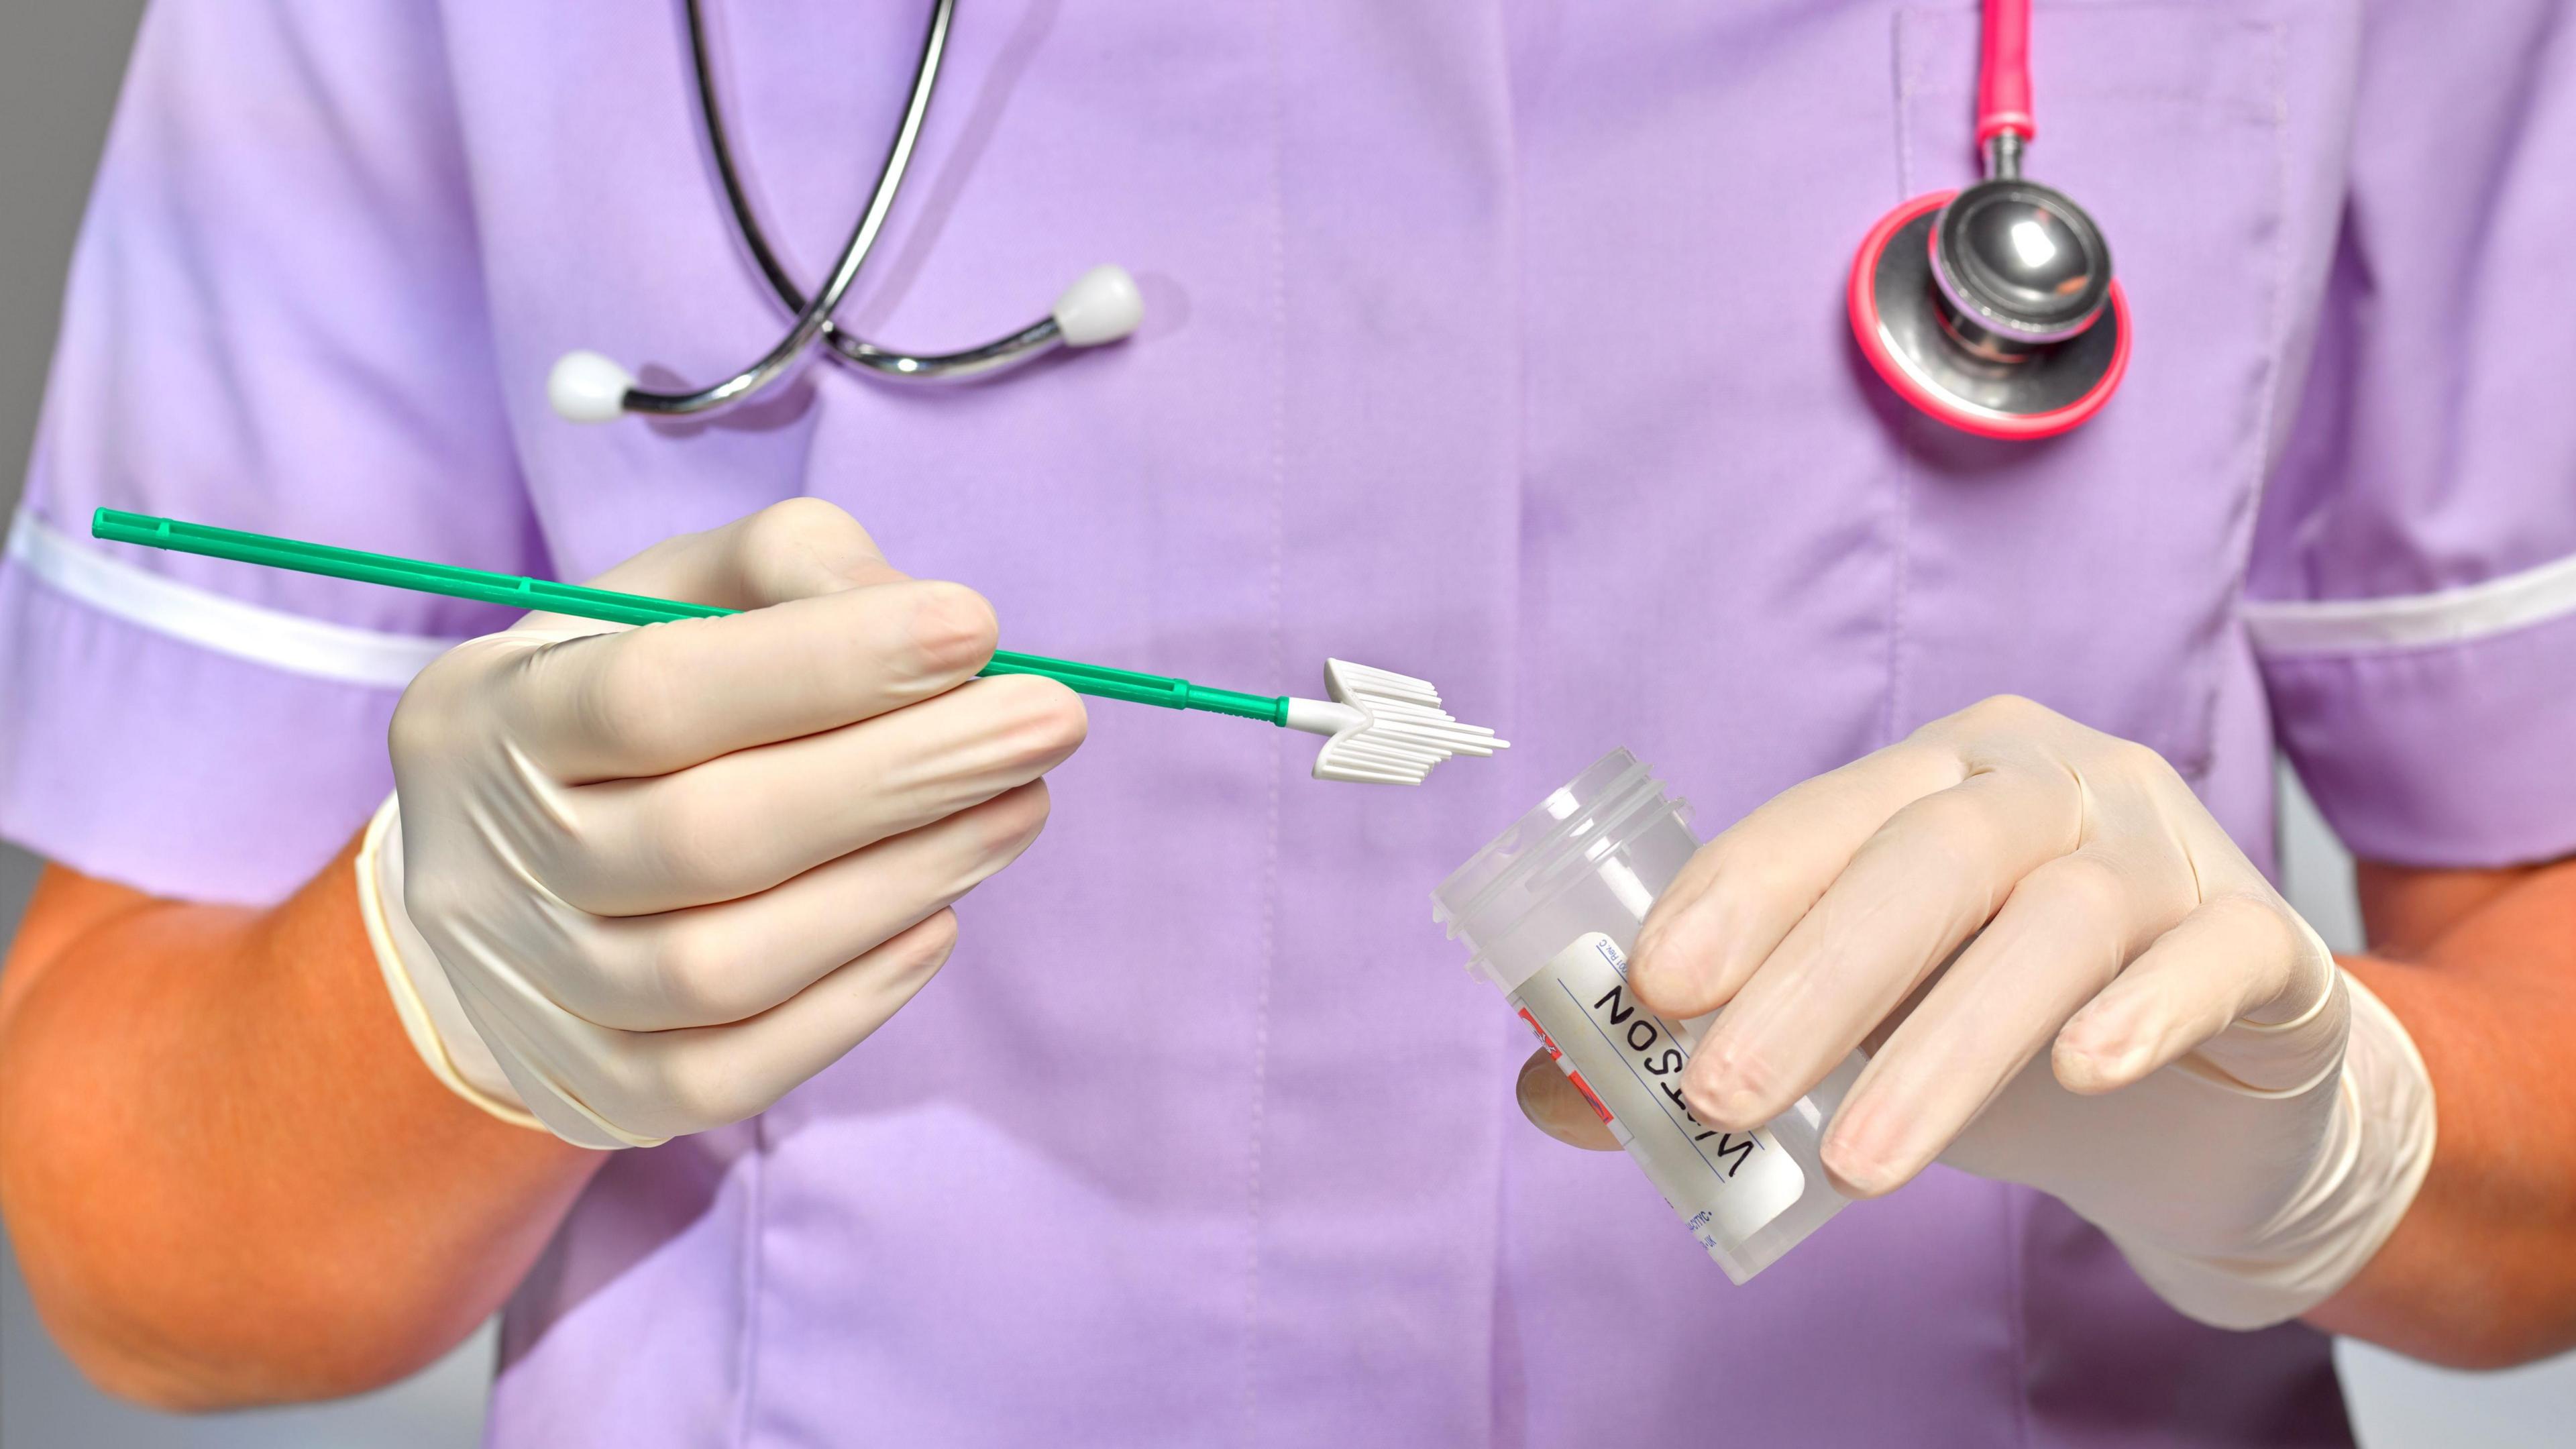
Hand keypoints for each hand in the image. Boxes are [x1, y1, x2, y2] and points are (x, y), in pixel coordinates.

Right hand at [375, 499, 1086, 1148]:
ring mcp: (538, 995)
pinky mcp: (596, 1093)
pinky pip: (730, 1073)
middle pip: (710, 836)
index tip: (976, 627)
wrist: (489, 878)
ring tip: (1020, 807)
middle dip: (904, 776)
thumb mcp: (669, 596)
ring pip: (726, 967)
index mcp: (491, 716)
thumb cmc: (620, 700)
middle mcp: (491, 864)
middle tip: (1048, 722)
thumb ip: (790, 570)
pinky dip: (852, 1001)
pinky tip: (940, 920)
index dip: (826, 664)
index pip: (654, 693)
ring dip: (902, 881)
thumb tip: (930, 621)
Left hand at [1516, 695, 2433, 1326]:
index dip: (1734, 895)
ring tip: (1855, 1166)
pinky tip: (2086, 1070)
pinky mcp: (2266, 942)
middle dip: (1815, 978)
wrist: (2210, 1089)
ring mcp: (2165, 850)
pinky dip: (2145, 1007)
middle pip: (1929, 856)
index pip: (1820, 819)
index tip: (1648, 992)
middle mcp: (2050, 785)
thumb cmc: (1997, 1028)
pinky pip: (2215, 952)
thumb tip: (1551, 1095)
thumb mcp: (1857, 1030)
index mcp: (1933, 778)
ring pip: (2057, 919)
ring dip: (1948, 1045)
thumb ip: (1720, 1044)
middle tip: (1722, 1095)